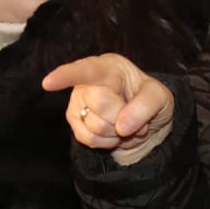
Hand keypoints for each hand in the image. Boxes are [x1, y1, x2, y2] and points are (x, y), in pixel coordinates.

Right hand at [42, 54, 176, 165]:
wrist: (144, 120)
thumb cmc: (149, 100)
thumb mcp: (160, 97)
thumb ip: (145, 106)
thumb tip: (122, 126)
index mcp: (108, 67)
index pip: (85, 70)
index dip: (66, 76)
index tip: (48, 82)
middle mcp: (87, 82)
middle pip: (102, 105)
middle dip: (124, 117)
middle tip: (135, 116)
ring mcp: (78, 102)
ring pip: (95, 126)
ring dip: (117, 132)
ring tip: (124, 123)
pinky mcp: (74, 121)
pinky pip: (89, 139)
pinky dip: (107, 141)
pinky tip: (114, 132)